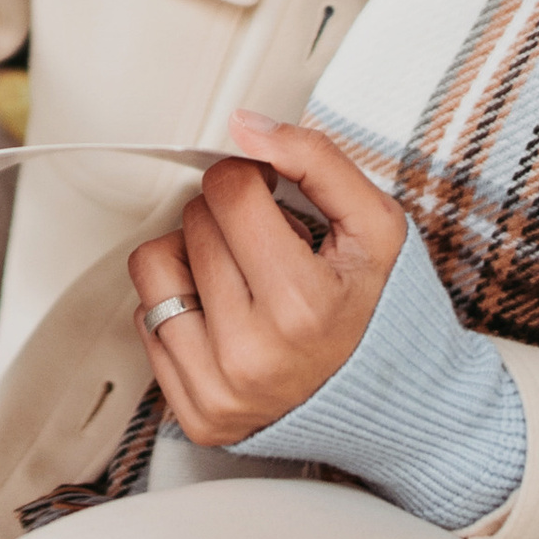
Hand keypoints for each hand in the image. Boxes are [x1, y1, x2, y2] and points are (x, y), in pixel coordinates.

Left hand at [126, 110, 409, 446]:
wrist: (393, 405)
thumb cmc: (382, 311)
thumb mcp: (377, 225)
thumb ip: (316, 161)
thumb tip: (244, 126)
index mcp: (301, 305)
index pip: (229, 192)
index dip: (249, 177)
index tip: (268, 193)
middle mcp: (251, 355)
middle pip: (193, 225)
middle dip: (228, 218)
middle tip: (269, 244)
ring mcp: (217, 389)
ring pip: (153, 269)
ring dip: (192, 256)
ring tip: (240, 274)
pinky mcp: (194, 412)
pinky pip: (145, 321)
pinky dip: (181, 306)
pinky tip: (227, 316)